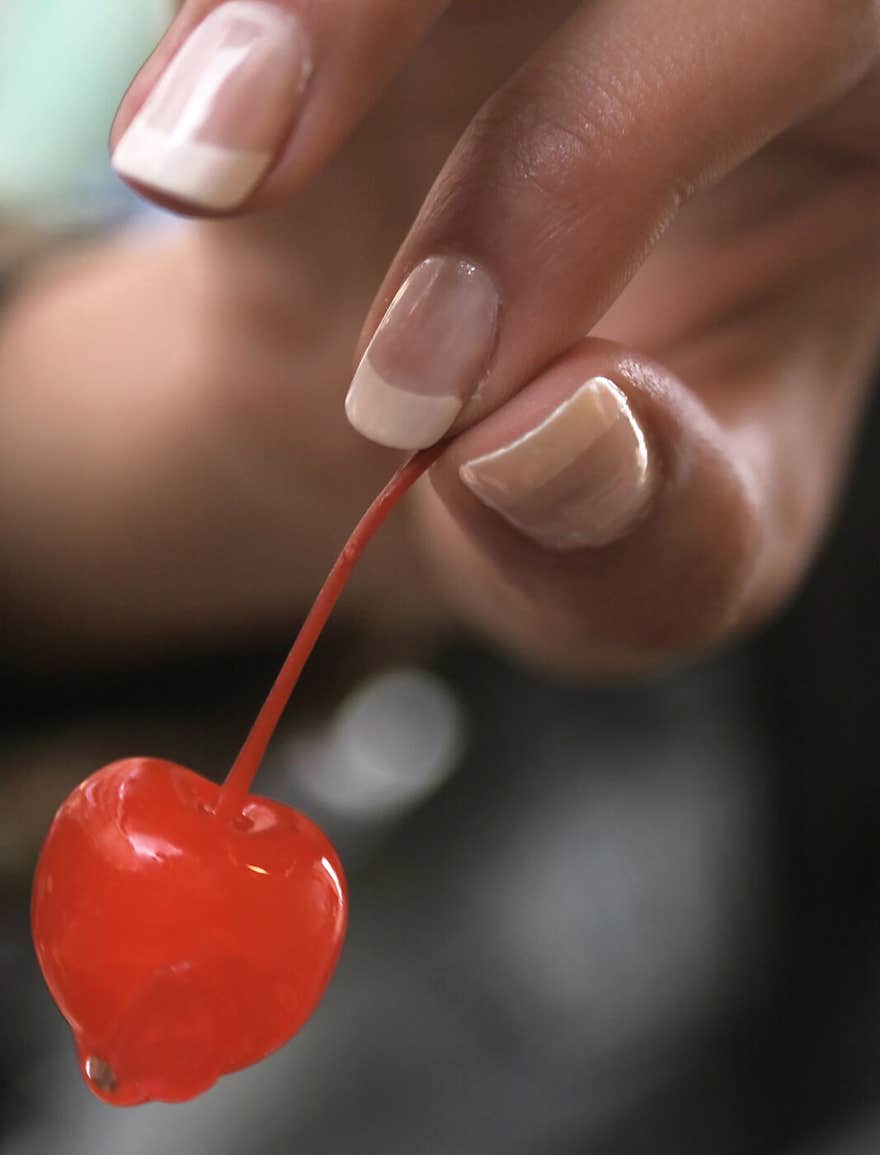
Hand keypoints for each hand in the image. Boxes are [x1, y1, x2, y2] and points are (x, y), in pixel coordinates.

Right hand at [22, 1, 879, 669]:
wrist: (458, 451)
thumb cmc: (611, 489)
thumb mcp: (678, 559)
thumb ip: (664, 534)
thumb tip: (552, 446)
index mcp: (869, 113)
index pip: (801, 13)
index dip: (595, 158)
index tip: (430, 378)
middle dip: (397, 24)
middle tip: (279, 244)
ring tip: (192, 169)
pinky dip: (217, 15)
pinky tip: (181, 142)